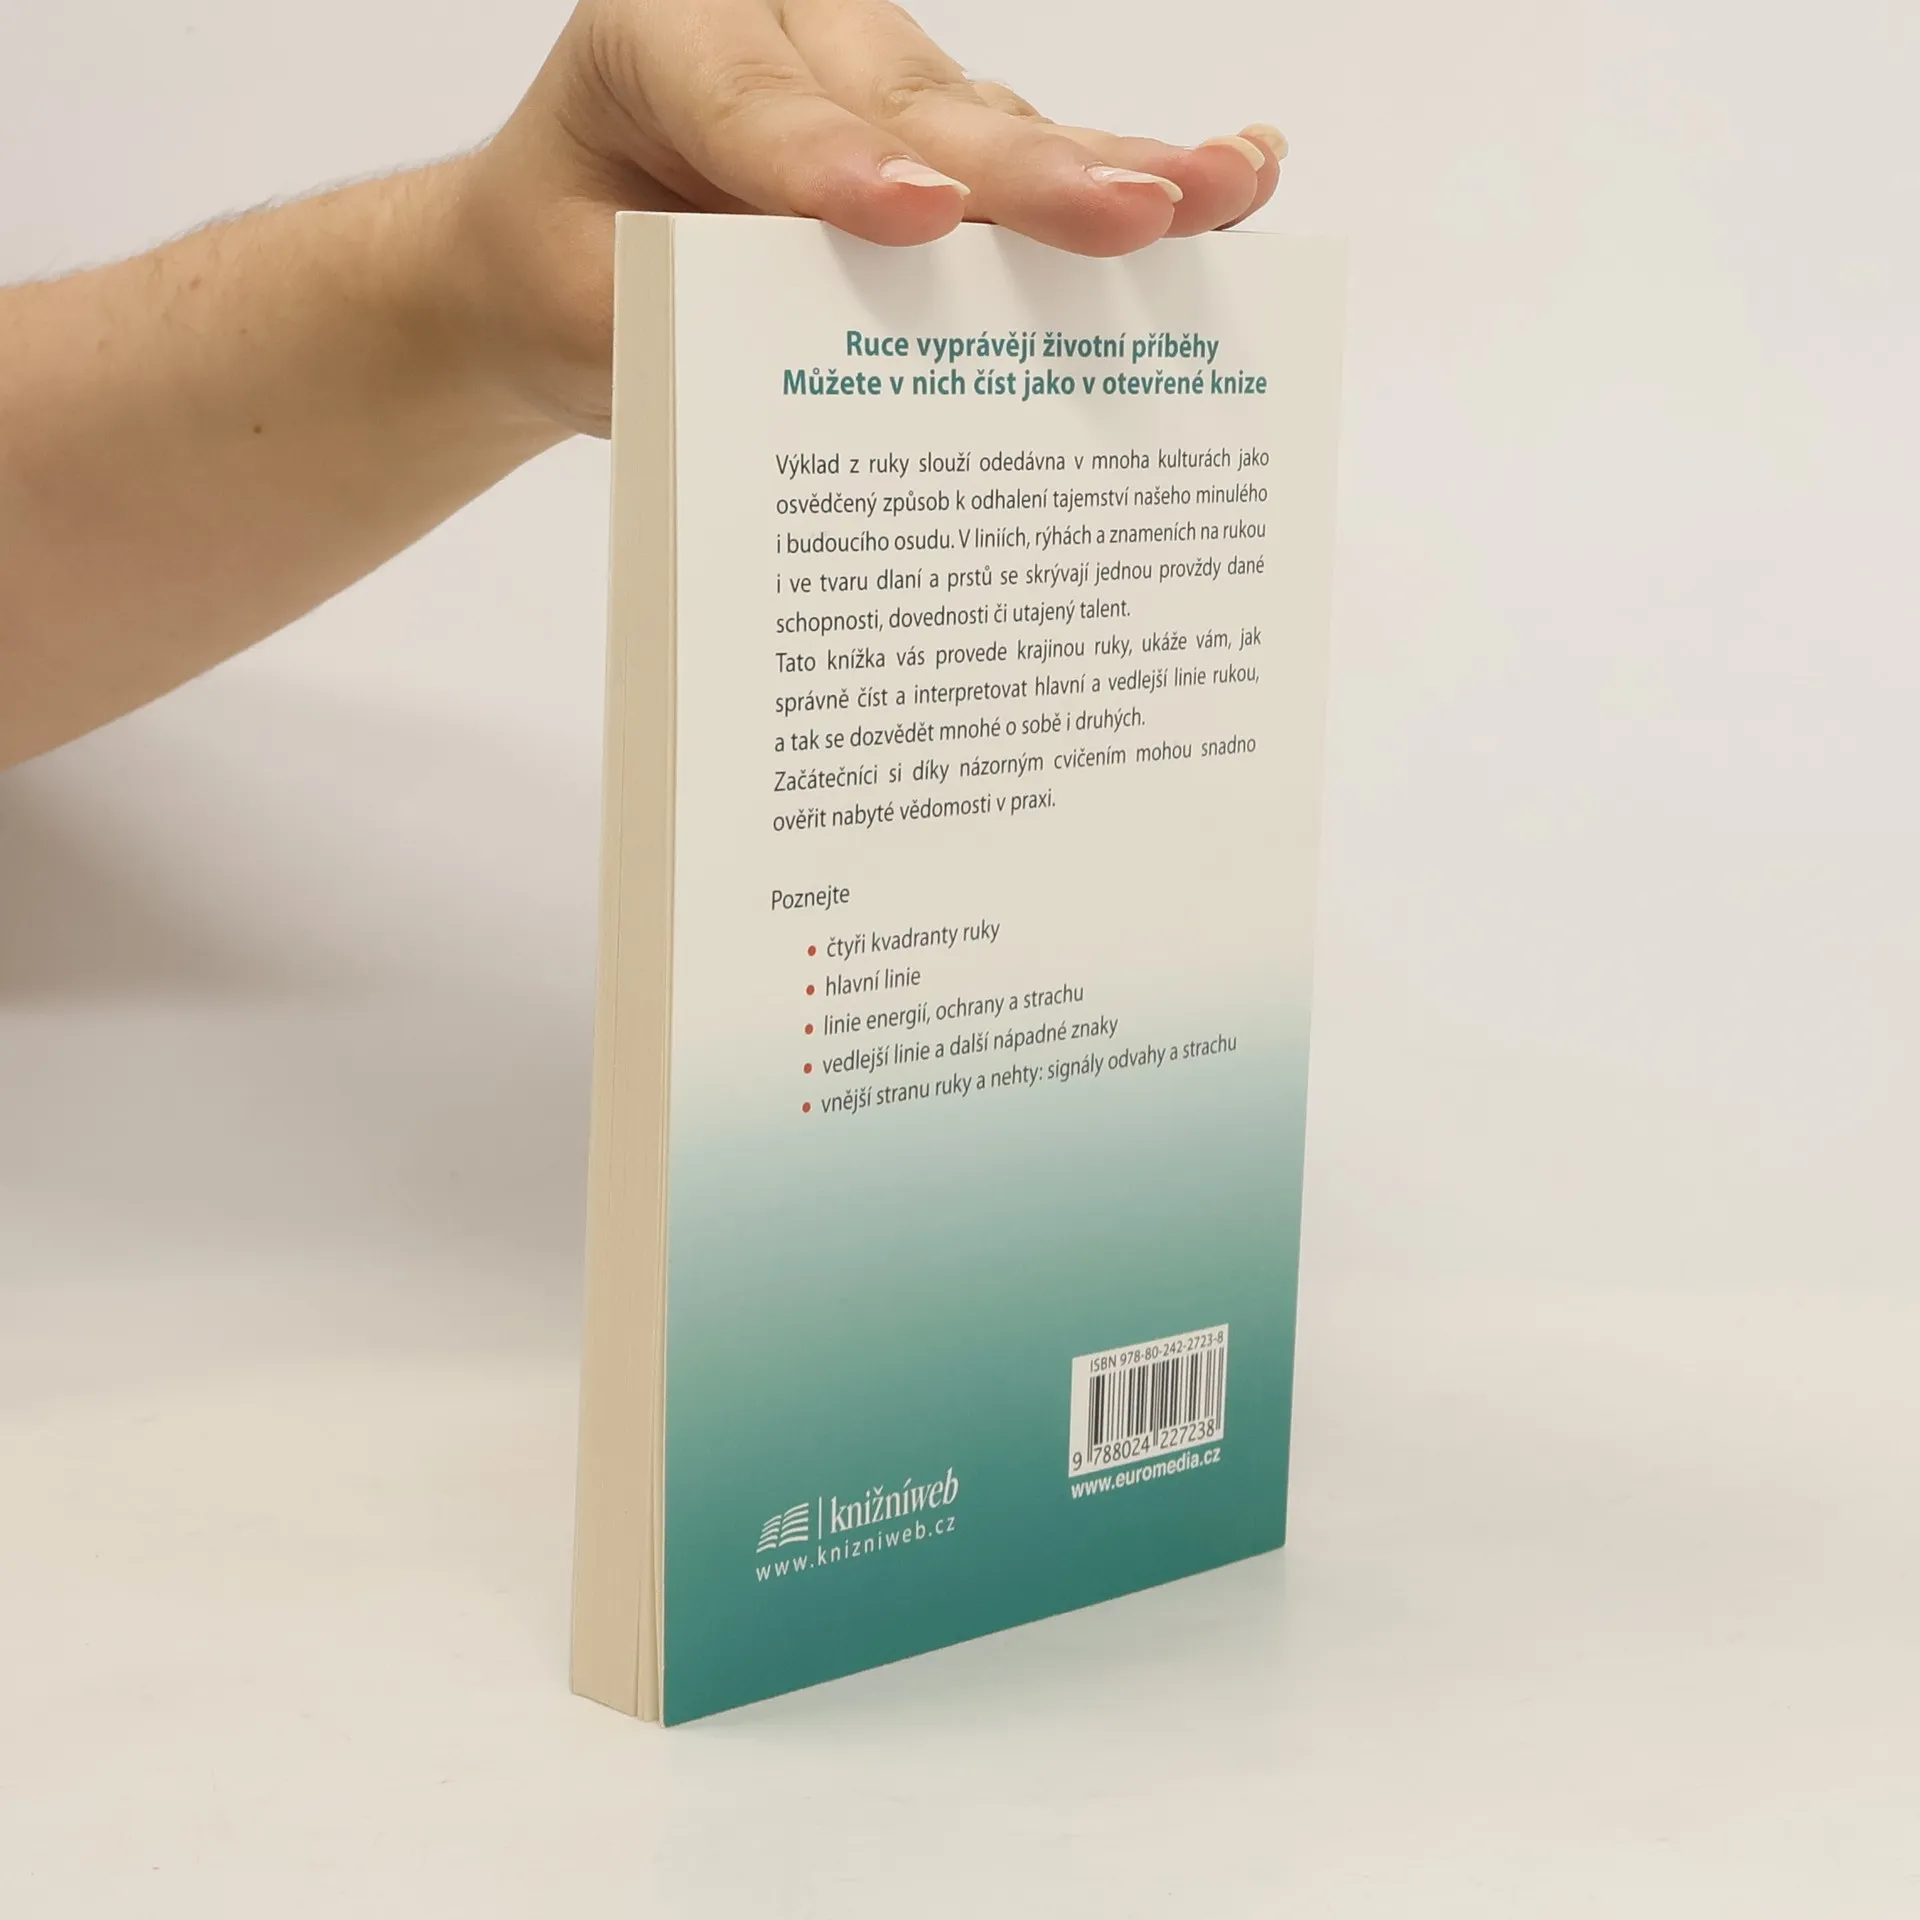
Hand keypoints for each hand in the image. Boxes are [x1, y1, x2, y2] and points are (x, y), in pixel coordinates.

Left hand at [452, 0, 1285, 434]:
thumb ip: (687, 319)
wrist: (564, 258)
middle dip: (1024, 176)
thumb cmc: (569, 273)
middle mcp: (794, 34)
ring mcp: (884, 86)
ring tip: (1215, 195)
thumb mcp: (580, 309)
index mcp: (666, 36)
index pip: (756, 102)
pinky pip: (1032, 162)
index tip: (912, 217)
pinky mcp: (946, 147)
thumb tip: (837, 385)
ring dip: (1114, 171)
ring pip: (999, 129)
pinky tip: (1237, 171)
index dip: (835, 164)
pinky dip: (1130, 177)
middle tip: (1126, 214)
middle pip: (918, 108)